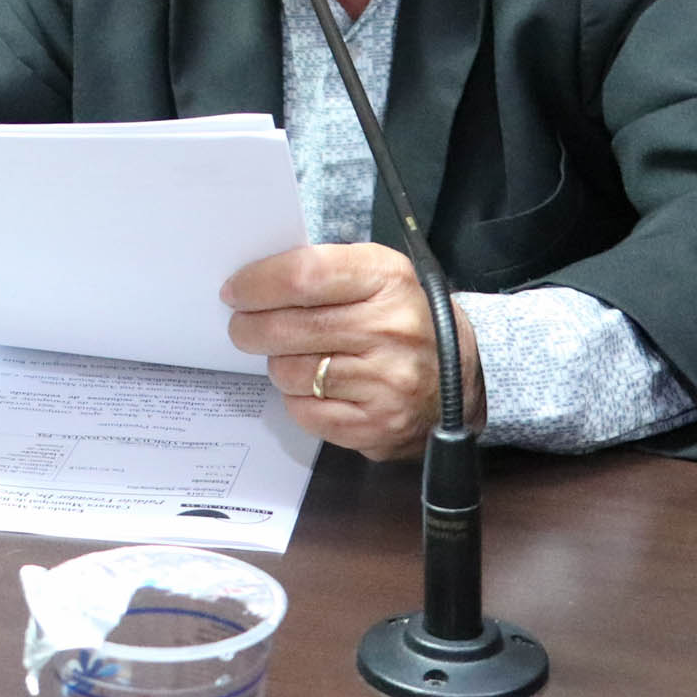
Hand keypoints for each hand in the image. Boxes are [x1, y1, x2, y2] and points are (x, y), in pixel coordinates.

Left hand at [224, 242, 483, 460]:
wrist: (462, 376)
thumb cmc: (403, 316)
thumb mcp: (377, 275)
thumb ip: (322, 272)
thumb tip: (252, 284)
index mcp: (387, 278)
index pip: (303, 275)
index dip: (257, 284)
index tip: (233, 291)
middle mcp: (391, 329)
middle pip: (287, 327)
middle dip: (248, 328)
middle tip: (241, 327)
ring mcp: (386, 382)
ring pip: (290, 372)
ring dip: (278, 364)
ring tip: (291, 357)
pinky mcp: (377, 425)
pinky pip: (305, 411)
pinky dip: (298, 399)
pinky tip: (314, 387)